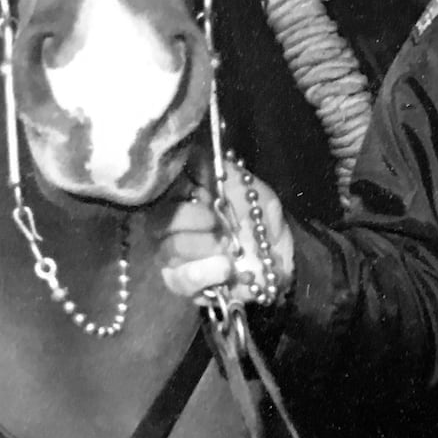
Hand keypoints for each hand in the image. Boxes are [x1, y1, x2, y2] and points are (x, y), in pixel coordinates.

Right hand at [158, 162, 294, 307]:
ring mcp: (175, 257)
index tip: (199, 190)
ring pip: (166, 251)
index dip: (174, 189)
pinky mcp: (184, 285)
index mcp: (185, 198)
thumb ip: (224, 173)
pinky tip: (224, 268)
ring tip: (227, 247)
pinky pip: (179, 280)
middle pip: (157, 221)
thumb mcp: (251, 189)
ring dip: (199, 247)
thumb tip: (195, 153)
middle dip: (186, 219)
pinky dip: (203, 273)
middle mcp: (173, 226)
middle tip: (215, 221)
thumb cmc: (260, 220)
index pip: (160, 189)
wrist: (281, 261)